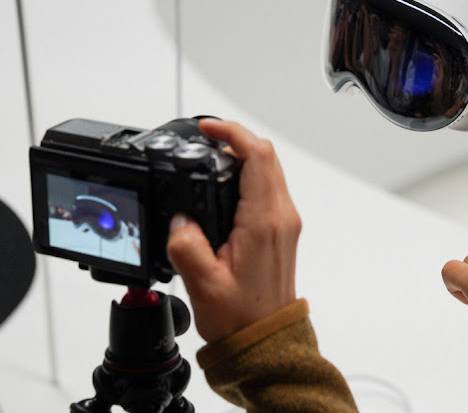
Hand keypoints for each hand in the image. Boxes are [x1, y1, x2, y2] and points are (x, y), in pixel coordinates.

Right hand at [167, 119, 300, 343]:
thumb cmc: (242, 318)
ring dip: (243, 155)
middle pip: (266, 156)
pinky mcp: (282, 229)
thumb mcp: (203, 283)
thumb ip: (186, 244)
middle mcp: (282, 217)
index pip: (257, 156)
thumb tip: (180, 219)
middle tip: (205, 139)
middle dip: (236, 138)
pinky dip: (248, 174)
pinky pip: (268, 187)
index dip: (232, 132)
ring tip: (211, 156)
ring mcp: (285, 222)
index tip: (208, 128)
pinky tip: (224, 184)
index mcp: (264, 222)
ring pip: (269, 170)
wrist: (265, 340)